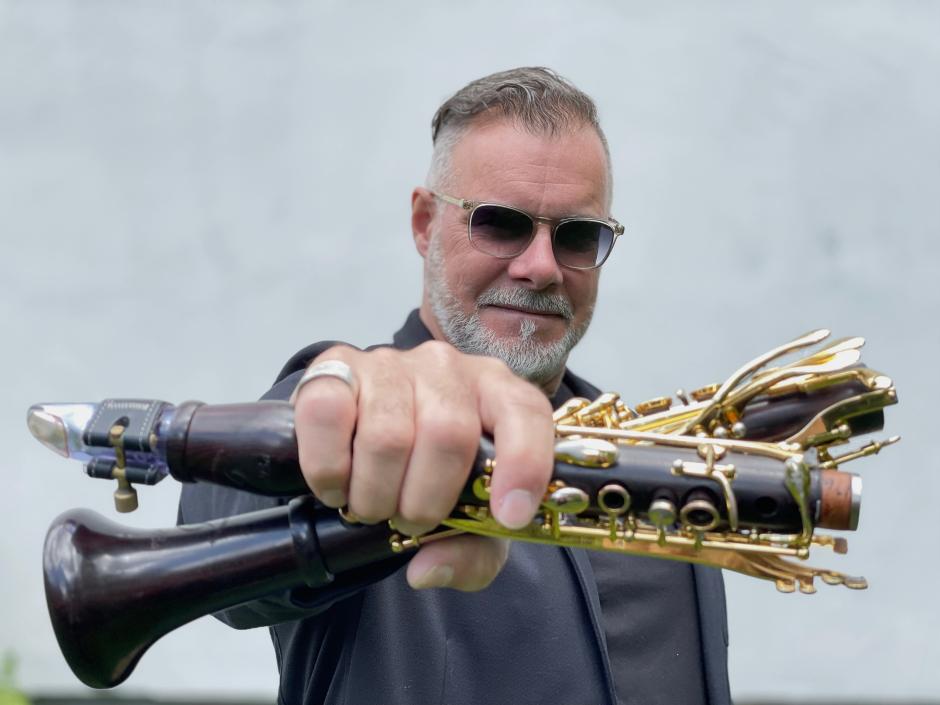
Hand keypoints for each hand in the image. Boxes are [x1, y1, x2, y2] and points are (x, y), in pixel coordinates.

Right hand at [292, 341, 554, 590]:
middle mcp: (447, 368)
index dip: (524, 465)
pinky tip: (336, 483)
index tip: (508, 518)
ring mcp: (390, 363)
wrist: (363, 428)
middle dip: (425, 501)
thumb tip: (428, 568)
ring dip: (374, 493)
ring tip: (371, 506)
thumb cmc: (430, 474)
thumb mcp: (469, 520)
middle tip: (409, 522)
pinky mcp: (335, 366)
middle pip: (448, 433)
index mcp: (497, 393)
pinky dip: (328, 468)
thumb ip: (470, 554)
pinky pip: (328, 413)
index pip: (524, 412)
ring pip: (387, 435)